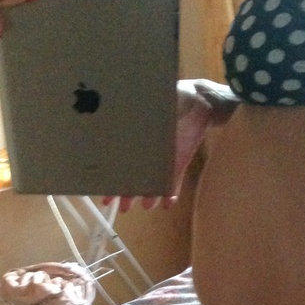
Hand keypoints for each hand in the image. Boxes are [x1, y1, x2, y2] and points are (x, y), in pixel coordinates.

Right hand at [103, 79, 239, 211]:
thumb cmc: (172, 97)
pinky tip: (168, 203)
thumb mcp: (151, 102)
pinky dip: (171, 193)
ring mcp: (163, 160)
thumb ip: (137, 112)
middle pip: (134, 178)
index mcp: (136, 141)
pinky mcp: (179, 163)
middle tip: (123, 207)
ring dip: (149, 196)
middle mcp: (147, 154)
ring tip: (146, 206)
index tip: (105, 191)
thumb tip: (115, 111)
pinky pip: (174, 182)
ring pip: (152, 183)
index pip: (119, 162)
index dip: (112, 177)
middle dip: (127, 194)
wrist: (199, 102)